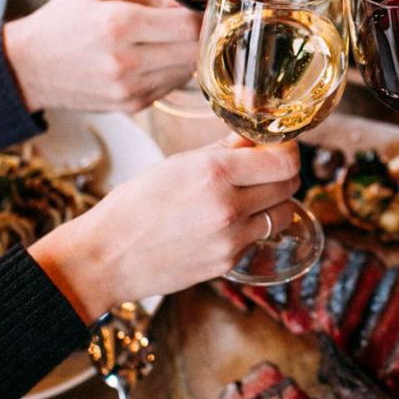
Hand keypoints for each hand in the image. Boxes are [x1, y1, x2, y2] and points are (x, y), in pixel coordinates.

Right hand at [3, 0, 201, 113]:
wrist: (27, 67)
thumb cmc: (63, 21)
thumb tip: (187, 3)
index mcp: (120, 24)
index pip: (188, 25)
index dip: (203, 16)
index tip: (204, 9)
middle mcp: (127, 60)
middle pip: (194, 51)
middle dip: (200, 36)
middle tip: (193, 24)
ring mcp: (130, 88)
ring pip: (187, 72)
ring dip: (188, 55)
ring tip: (172, 40)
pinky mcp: (131, 105)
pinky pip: (170, 87)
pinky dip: (172, 72)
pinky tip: (157, 59)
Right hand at [29, 134, 300, 321]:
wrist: (107, 257)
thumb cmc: (137, 204)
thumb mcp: (179, 164)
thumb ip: (225, 149)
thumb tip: (255, 136)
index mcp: (215, 172)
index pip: (284, 159)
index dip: (286, 151)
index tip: (278, 148)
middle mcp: (229, 206)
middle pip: (290, 185)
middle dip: (282, 174)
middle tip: (265, 170)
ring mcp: (232, 239)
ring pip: (282, 214)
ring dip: (273, 203)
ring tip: (249, 197)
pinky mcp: (228, 263)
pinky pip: (258, 237)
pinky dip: (252, 227)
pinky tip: (226, 222)